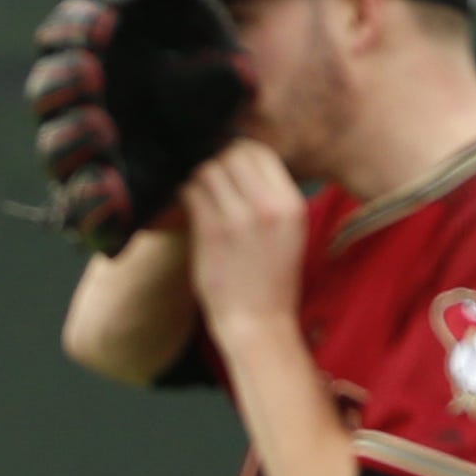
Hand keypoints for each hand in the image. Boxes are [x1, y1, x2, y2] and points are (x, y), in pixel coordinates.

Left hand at [180, 140, 304, 336]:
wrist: (259, 323)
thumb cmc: (272, 279)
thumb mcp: (288, 231)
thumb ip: (270, 196)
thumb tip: (240, 160)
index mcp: (291, 204)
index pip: (260, 152)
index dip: (240, 154)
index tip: (230, 169)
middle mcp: (267, 206)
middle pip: (232, 154)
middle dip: (218, 162)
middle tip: (211, 182)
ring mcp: (238, 218)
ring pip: (208, 170)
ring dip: (199, 178)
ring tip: (200, 195)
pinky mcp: (211, 232)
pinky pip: (190, 193)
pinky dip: (185, 194)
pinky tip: (188, 206)